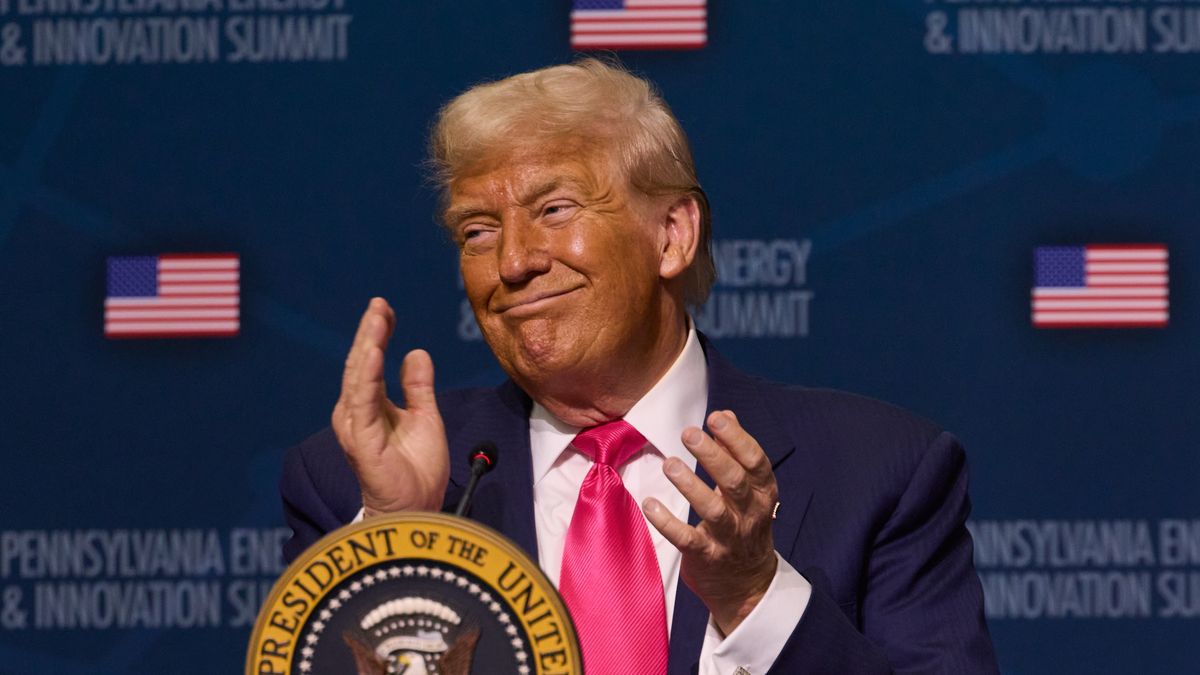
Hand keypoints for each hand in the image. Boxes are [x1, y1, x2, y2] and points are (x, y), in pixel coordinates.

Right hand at [332, 297, 448, 515]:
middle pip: (361, 364)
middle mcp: (356, 413)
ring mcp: (355, 426)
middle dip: (370, 332)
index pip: (370, 362)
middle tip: (379, 304)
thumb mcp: (424, 417)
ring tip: (377, 318)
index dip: (377, 334)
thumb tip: (416, 352)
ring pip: (360, 377)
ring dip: (368, 345)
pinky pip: (363, 402)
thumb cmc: (417, 469)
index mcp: (369, 407)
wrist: (417, 508)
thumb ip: (418, 387)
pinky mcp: (360, 440)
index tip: (386, 309)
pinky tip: (376, 352)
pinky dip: (368, 375)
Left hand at [643, 410, 778, 635]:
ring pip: (713, 510)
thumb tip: (725, 414)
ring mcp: (729, 538)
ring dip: (691, 486)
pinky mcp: (707, 558)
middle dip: (713, 456)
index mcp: (763, 493)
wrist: (748, 585)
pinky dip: (668, 522)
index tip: (715, 418)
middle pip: (735, 482)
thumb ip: (734, 451)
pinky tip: (649, 504)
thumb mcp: (748, 489)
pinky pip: (687, 539)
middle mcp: (750, 514)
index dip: (737, 438)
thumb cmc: (744, 525)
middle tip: (689, 433)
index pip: (756, 461)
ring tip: (669, 464)